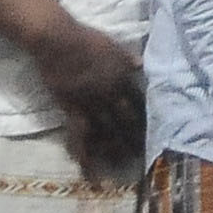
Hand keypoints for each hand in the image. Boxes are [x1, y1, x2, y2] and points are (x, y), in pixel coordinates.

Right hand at [31, 22, 147, 177]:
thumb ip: (127, 58)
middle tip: (145, 154)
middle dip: (136, 138)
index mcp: (122, 77)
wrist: (57, 40)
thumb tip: (141, 65)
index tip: (155, 129)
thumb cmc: (85, 38)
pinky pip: (80, 138)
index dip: (147, 116)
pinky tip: (90, 173)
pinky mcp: (72, 112)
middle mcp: (110, 94)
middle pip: (127, 121)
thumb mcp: (113, 44)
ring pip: (107, 132)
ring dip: (116, 149)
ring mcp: (91, 105)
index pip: (139, 102)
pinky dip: (85, 156)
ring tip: (124, 164)